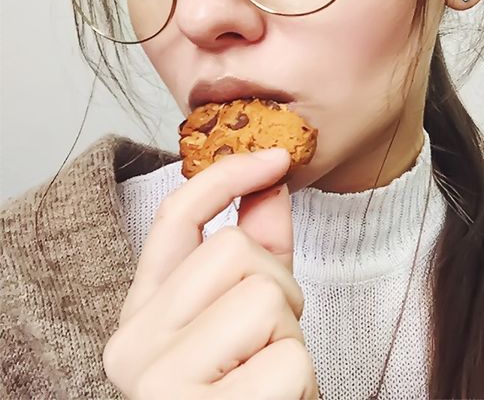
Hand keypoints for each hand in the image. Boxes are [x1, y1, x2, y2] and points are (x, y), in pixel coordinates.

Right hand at [103, 148, 317, 398]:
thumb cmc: (247, 390)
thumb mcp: (251, 313)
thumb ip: (260, 247)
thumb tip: (273, 181)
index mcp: (143, 313)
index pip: (176, 218)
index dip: (226, 177)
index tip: (275, 157)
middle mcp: (133, 344)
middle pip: (235, 253)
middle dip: (278, 287)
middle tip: (270, 339)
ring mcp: (160, 385)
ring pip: (266, 297)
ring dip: (291, 337)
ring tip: (268, 376)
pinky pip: (288, 359)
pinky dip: (300, 382)